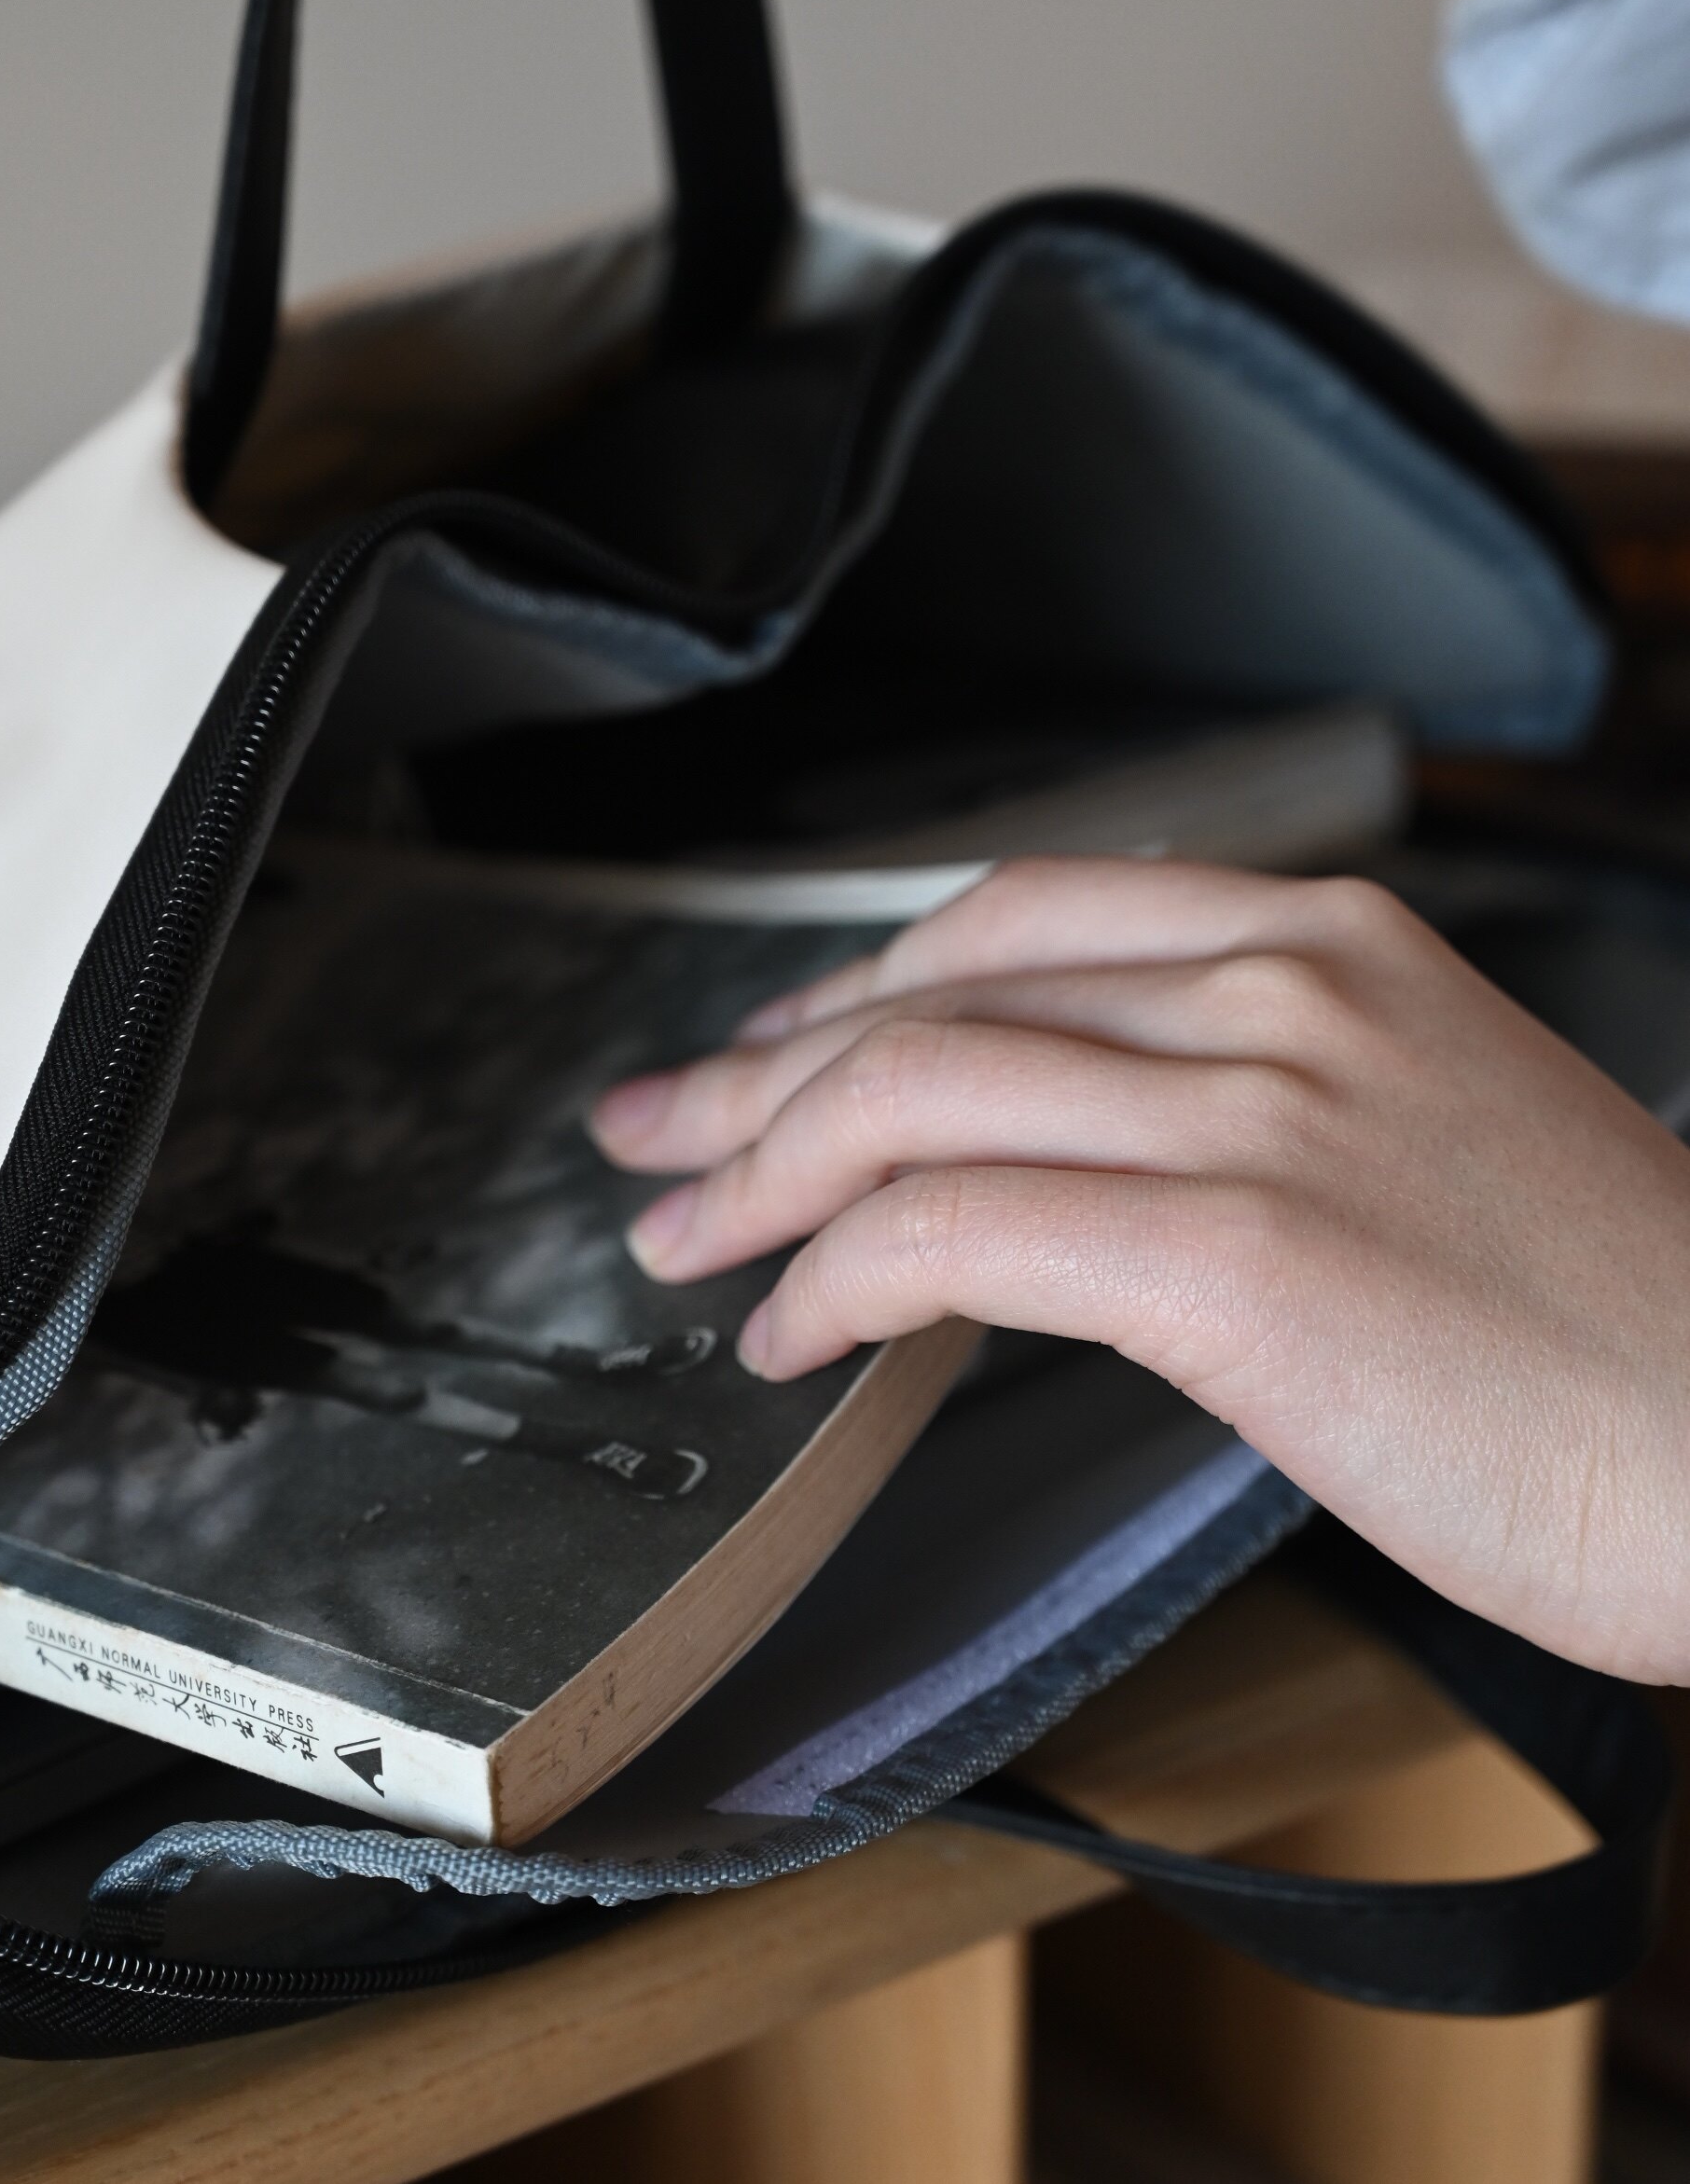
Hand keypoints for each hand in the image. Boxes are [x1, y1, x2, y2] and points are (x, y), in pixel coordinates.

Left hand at [591, 858, 1689, 1680]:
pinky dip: (837, 1273)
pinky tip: (791, 1332)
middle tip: (656, 1132)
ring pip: (914, 1091)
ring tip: (680, 1240)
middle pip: (934, 992)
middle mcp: (1283, 986)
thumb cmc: (1608, 1333)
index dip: (855, 980)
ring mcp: (1261, 1105)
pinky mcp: (1242, 1249)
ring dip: (761, 1169)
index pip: (1018, 916)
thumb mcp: (1424, 1139)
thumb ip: (1251, 1101)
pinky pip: (955, 1226)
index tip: (769, 1047)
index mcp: (1331, 940)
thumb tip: (1066, 1161)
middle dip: (760, 1068)